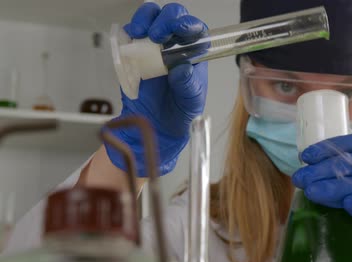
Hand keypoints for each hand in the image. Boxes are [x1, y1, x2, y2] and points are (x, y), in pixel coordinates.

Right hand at [106, 2, 207, 175]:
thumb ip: (188, 85)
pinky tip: (129, 42)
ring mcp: (154, 46)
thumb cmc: (181, 112)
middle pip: (172, 16)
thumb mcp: (191, 102)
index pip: (196, 29)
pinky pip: (129, 35)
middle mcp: (175, 44)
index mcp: (195, 53)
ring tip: (139, 33)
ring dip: (144, 19)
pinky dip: (127, 33)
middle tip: (157, 34)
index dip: (188, 24)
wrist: (157, 127)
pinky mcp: (134, 52)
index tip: (181, 29)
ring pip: (150, 18)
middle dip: (165, 18)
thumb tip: (183, 68)